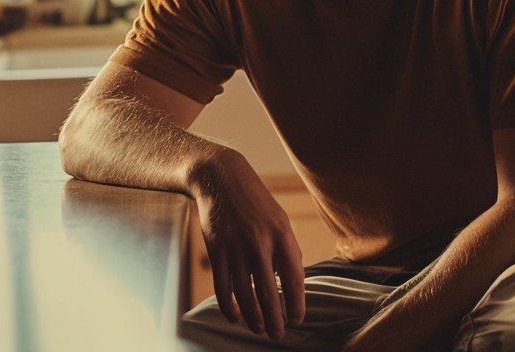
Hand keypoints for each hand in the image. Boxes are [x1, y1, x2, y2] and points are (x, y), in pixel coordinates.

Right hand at [193, 150, 305, 339]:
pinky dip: (229, 305)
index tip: (297, 320)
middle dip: (274, 320)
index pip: (293, 278)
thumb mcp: (279, 220)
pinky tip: (235, 316)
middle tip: (277, 335)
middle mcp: (259, 243)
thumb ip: (286, 250)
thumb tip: (292, 282)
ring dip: (253, 317)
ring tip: (259, 330)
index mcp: (282, 235)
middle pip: (268, 293)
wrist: (221, 178)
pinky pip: (223, 286)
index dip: (296, 304)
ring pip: (245, 294)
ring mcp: (236, 248)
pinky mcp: (216, 250)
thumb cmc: (255, 202)